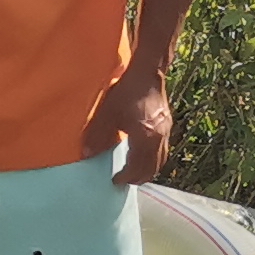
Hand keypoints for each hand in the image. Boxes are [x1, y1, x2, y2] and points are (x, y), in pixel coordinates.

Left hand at [88, 68, 174, 187]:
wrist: (148, 73)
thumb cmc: (127, 91)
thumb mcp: (107, 113)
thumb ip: (97, 135)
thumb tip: (87, 154)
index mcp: (144, 138)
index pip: (136, 167)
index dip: (125, 177)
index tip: (114, 181)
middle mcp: (158, 139)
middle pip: (151, 168)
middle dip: (138, 178)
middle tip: (124, 181)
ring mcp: (165, 133)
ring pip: (160, 161)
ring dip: (147, 170)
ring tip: (133, 173)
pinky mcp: (167, 126)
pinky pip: (162, 151)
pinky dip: (153, 160)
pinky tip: (143, 156)